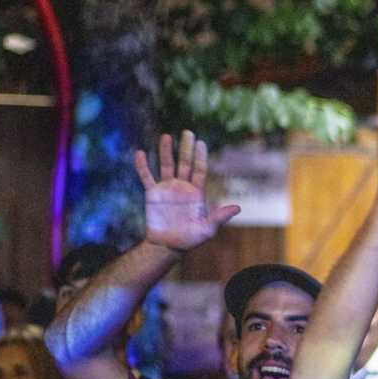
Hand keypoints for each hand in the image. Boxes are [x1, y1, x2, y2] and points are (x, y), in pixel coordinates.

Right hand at [135, 131, 240, 251]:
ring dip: (165, 151)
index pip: (199, 170)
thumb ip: (219, 217)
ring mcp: (167, 188)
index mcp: (196, 193)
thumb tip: (238, 208)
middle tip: (187, 132)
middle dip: (186, 148)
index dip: (200, 157)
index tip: (201, 143)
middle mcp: (182, 187)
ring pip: (166, 165)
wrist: (167, 246)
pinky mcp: (152, 194)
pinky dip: (142, 166)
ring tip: (166, 136)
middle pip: (184, 163)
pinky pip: (146, 177)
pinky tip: (140, 153)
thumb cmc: (190, 239)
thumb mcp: (207, 229)